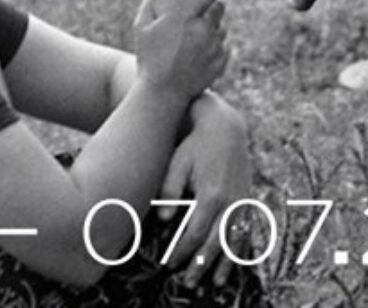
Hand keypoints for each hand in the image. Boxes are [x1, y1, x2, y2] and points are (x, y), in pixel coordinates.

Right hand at [134, 0, 230, 99]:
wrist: (164, 92)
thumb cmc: (149, 59)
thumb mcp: (140, 29)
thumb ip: (148, 8)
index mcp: (186, 17)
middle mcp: (205, 30)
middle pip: (219, 9)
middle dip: (209, 9)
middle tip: (194, 18)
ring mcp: (216, 46)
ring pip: (221, 29)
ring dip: (211, 30)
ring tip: (191, 42)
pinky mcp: (222, 61)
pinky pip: (223, 47)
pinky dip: (213, 47)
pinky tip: (195, 56)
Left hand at [158, 98, 252, 287]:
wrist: (224, 128)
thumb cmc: (194, 145)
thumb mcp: (176, 164)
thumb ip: (169, 191)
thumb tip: (163, 219)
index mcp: (210, 196)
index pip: (194, 234)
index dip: (181, 251)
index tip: (169, 264)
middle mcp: (231, 203)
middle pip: (215, 244)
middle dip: (200, 265)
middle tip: (188, 283)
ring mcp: (243, 203)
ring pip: (234, 243)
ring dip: (224, 265)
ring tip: (215, 284)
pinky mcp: (248, 201)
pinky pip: (246, 232)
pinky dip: (240, 251)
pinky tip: (234, 263)